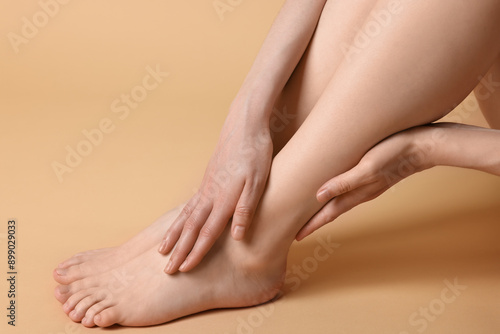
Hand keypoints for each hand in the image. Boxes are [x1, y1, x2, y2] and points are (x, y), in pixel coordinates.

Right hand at [159, 103, 272, 273]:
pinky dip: (179, 218)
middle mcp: (210, 195)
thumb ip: (245, 209)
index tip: (184, 268)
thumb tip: (237, 236)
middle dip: (179, 250)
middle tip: (167, 269)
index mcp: (223, 199)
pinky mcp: (207, 180)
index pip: (207, 232)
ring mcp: (206, 187)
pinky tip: (178, 223)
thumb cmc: (255, 154)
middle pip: (190, 228)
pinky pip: (189, 204)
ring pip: (185, 216)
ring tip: (162, 249)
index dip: (196, 252)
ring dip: (174, 235)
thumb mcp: (258, 182)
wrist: (244, 126)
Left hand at [296, 126, 436, 240]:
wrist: (424, 145)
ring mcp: (367, 185)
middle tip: (298, 230)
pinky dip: (336, 194)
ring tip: (310, 212)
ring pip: (340, 201)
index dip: (312, 225)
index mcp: (357, 193)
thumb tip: (318, 197)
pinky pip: (348, 189)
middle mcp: (361, 192)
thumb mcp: (367, 168)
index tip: (297, 237)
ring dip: (324, 209)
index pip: (328, 214)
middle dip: (315, 221)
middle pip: (332, 210)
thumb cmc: (395, 153)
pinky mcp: (371, 173)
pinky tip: (333, 189)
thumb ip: (344, 183)